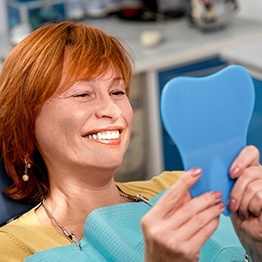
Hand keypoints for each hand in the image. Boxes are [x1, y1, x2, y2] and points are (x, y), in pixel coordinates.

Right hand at [141, 168, 224, 261]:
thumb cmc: (158, 245)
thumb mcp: (158, 224)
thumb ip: (171, 207)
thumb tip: (189, 191)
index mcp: (150, 220)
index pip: (170, 196)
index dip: (185, 182)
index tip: (196, 172)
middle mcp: (160, 230)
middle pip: (188, 207)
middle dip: (204, 198)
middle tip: (215, 193)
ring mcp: (173, 242)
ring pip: (198, 219)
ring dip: (211, 209)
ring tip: (218, 204)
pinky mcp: (187, 252)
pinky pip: (204, 232)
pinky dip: (212, 223)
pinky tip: (215, 218)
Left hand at [229, 145, 261, 260]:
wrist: (249, 232)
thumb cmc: (236, 210)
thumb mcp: (225, 190)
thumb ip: (221, 176)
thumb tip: (201, 169)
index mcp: (249, 166)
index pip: (250, 152)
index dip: (241, 160)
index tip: (230, 173)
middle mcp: (261, 173)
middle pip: (249, 172)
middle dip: (237, 190)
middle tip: (232, 201)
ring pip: (253, 186)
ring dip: (242, 202)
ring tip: (241, 209)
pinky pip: (259, 196)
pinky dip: (251, 207)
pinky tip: (250, 212)